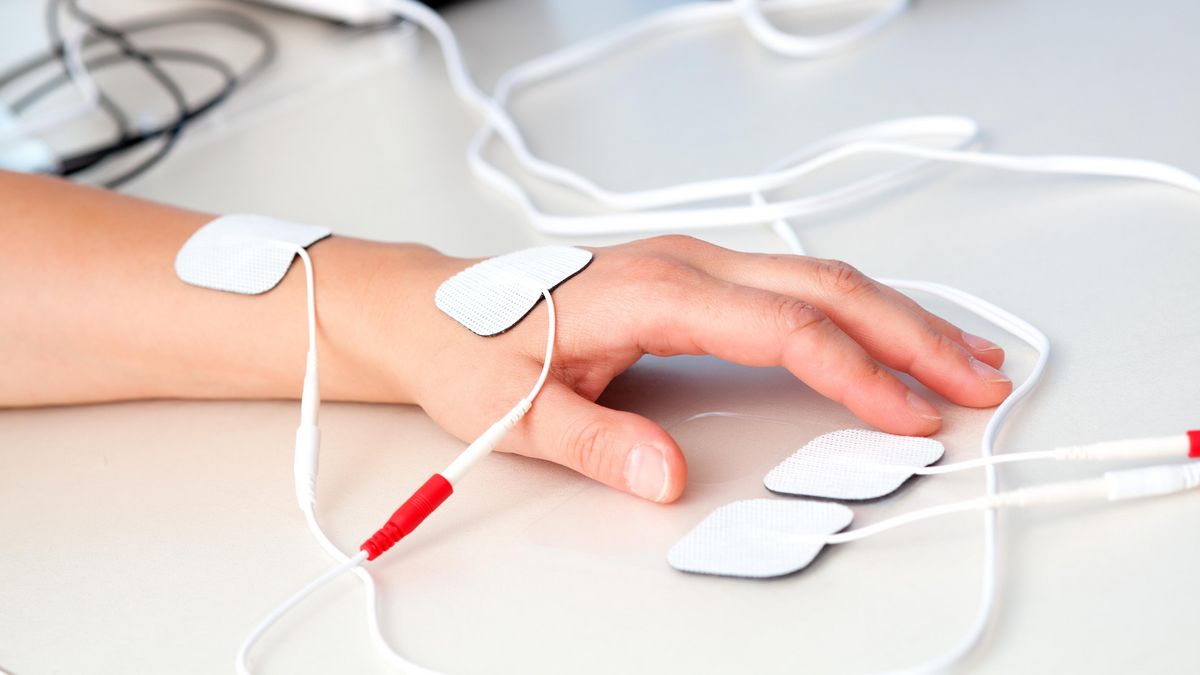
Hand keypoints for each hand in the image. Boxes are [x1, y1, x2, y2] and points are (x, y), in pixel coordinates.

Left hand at [395, 235, 1011, 502]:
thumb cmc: (475, 351)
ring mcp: (692, 264)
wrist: (440, 311)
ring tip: (962, 357)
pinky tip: (885, 336)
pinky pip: (794, 287)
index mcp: (650, 290)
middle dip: (910, 335)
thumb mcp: (518, 412)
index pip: (782, 325)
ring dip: (896, 318)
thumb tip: (670, 477)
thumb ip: (597, 444)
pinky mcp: (694, 280)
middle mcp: (682, 263)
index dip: (854, 371)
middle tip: (978, 381)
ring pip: (820, 279)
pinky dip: (855, 312)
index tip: (907, 414)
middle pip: (824, 288)